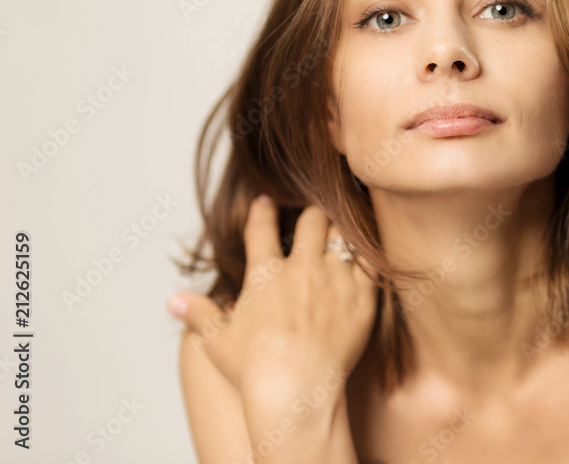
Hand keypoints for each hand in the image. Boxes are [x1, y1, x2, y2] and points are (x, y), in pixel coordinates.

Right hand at [168, 195, 377, 413]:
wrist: (297, 393)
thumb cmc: (254, 371)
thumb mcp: (217, 341)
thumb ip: (199, 313)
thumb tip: (172, 300)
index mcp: (265, 274)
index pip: (261, 228)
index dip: (262, 210)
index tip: (265, 201)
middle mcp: (302, 270)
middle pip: (313, 219)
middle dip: (312, 214)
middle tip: (312, 218)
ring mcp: (335, 281)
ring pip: (344, 235)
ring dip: (340, 232)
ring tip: (339, 233)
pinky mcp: (362, 299)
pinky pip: (370, 263)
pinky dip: (366, 256)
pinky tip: (364, 256)